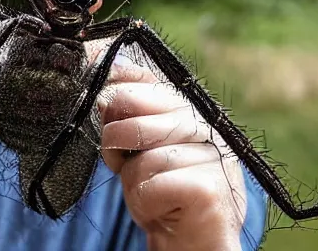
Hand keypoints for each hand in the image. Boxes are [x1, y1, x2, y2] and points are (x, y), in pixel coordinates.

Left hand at [95, 52, 246, 250]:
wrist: (191, 241)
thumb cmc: (162, 190)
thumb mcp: (140, 148)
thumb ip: (129, 116)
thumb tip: (108, 86)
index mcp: (191, 110)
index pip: (150, 82)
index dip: (119, 91)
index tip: (105, 108)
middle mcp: (206, 126)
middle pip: (137, 113)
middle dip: (116, 139)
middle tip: (122, 161)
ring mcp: (212, 155)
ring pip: (143, 156)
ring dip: (132, 181)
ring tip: (147, 191)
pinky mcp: (209, 188)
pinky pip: (152, 185)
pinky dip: (144, 203)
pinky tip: (159, 209)